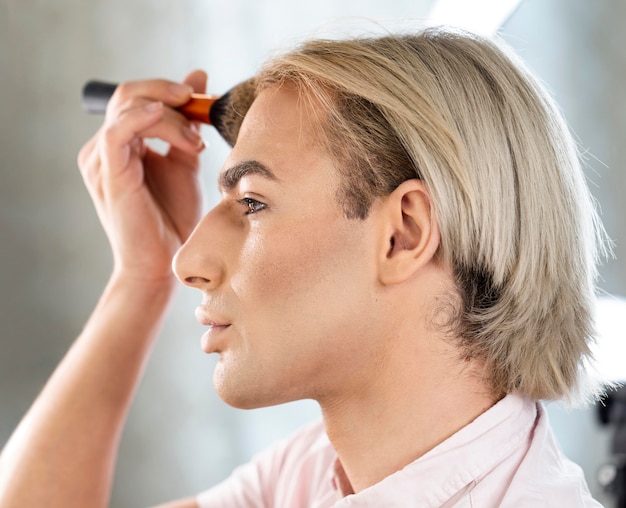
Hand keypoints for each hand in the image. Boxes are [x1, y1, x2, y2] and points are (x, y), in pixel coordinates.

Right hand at [78, 70, 207, 282]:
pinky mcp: (108, 173)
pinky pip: (117, 132)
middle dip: (168, 93)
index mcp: (122, 144)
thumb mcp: (185, 161)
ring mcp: (102, 159)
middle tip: (198, 104)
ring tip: (195, 142)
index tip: (203, 100)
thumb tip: (197, 77)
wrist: (164, 263)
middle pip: (129, 95)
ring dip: (169, 116)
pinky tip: (161, 116)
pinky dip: (140, 118)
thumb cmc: (174, 218)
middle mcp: (105, 148)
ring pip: (127, 108)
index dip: (170, 92)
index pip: (138, 97)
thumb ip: (187, 123)